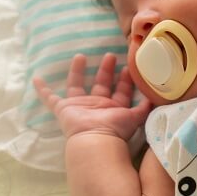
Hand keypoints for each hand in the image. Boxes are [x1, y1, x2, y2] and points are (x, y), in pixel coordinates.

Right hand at [33, 53, 151, 140]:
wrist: (95, 140)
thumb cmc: (116, 129)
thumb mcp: (136, 116)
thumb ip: (147, 106)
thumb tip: (160, 96)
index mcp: (115, 108)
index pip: (122, 91)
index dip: (127, 80)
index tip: (130, 66)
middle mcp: (98, 106)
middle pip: (103, 84)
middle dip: (107, 70)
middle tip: (111, 55)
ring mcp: (80, 107)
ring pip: (78, 85)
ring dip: (79, 71)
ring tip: (81, 55)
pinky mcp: (64, 109)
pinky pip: (50, 99)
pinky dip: (42, 90)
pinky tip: (37, 79)